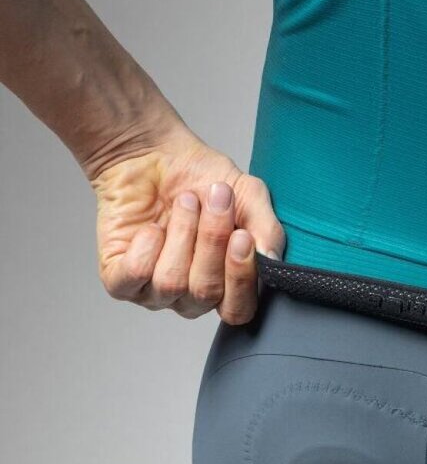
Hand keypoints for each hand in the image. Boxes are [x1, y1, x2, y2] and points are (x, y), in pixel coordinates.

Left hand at [89, 125, 284, 324]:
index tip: (242, 236)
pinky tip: (153, 226)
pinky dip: (147, 245)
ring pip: (171, 282)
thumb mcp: (249, 196)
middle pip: (206, 293)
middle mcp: (189, 295)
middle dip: (211, 242)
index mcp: (224, 284)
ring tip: (184, 203)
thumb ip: (267, 229)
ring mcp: (153, 291)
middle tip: (214, 201)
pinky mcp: (119, 279)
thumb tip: (271, 261)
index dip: (241, 280)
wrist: (153, 153)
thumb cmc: (202, 177)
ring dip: (181, 234)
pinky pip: (135, 276)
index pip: (237, 310)